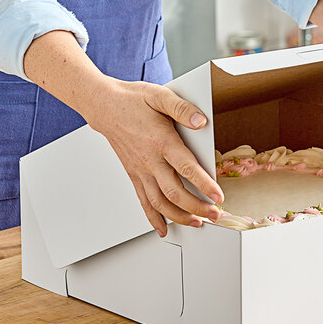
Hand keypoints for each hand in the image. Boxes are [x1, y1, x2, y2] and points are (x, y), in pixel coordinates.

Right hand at [84, 77, 224, 237]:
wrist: (104, 106)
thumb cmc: (133, 101)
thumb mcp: (160, 96)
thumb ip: (182, 109)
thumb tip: (201, 121)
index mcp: (162, 141)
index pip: (187, 168)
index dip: (204, 185)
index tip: (218, 197)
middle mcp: (151, 160)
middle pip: (174, 192)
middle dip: (196, 207)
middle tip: (215, 215)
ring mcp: (141, 170)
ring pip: (159, 202)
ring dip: (179, 216)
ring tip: (197, 223)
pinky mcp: (134, 174)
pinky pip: (143, 201)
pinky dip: (154, 218)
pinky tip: (164, 228)